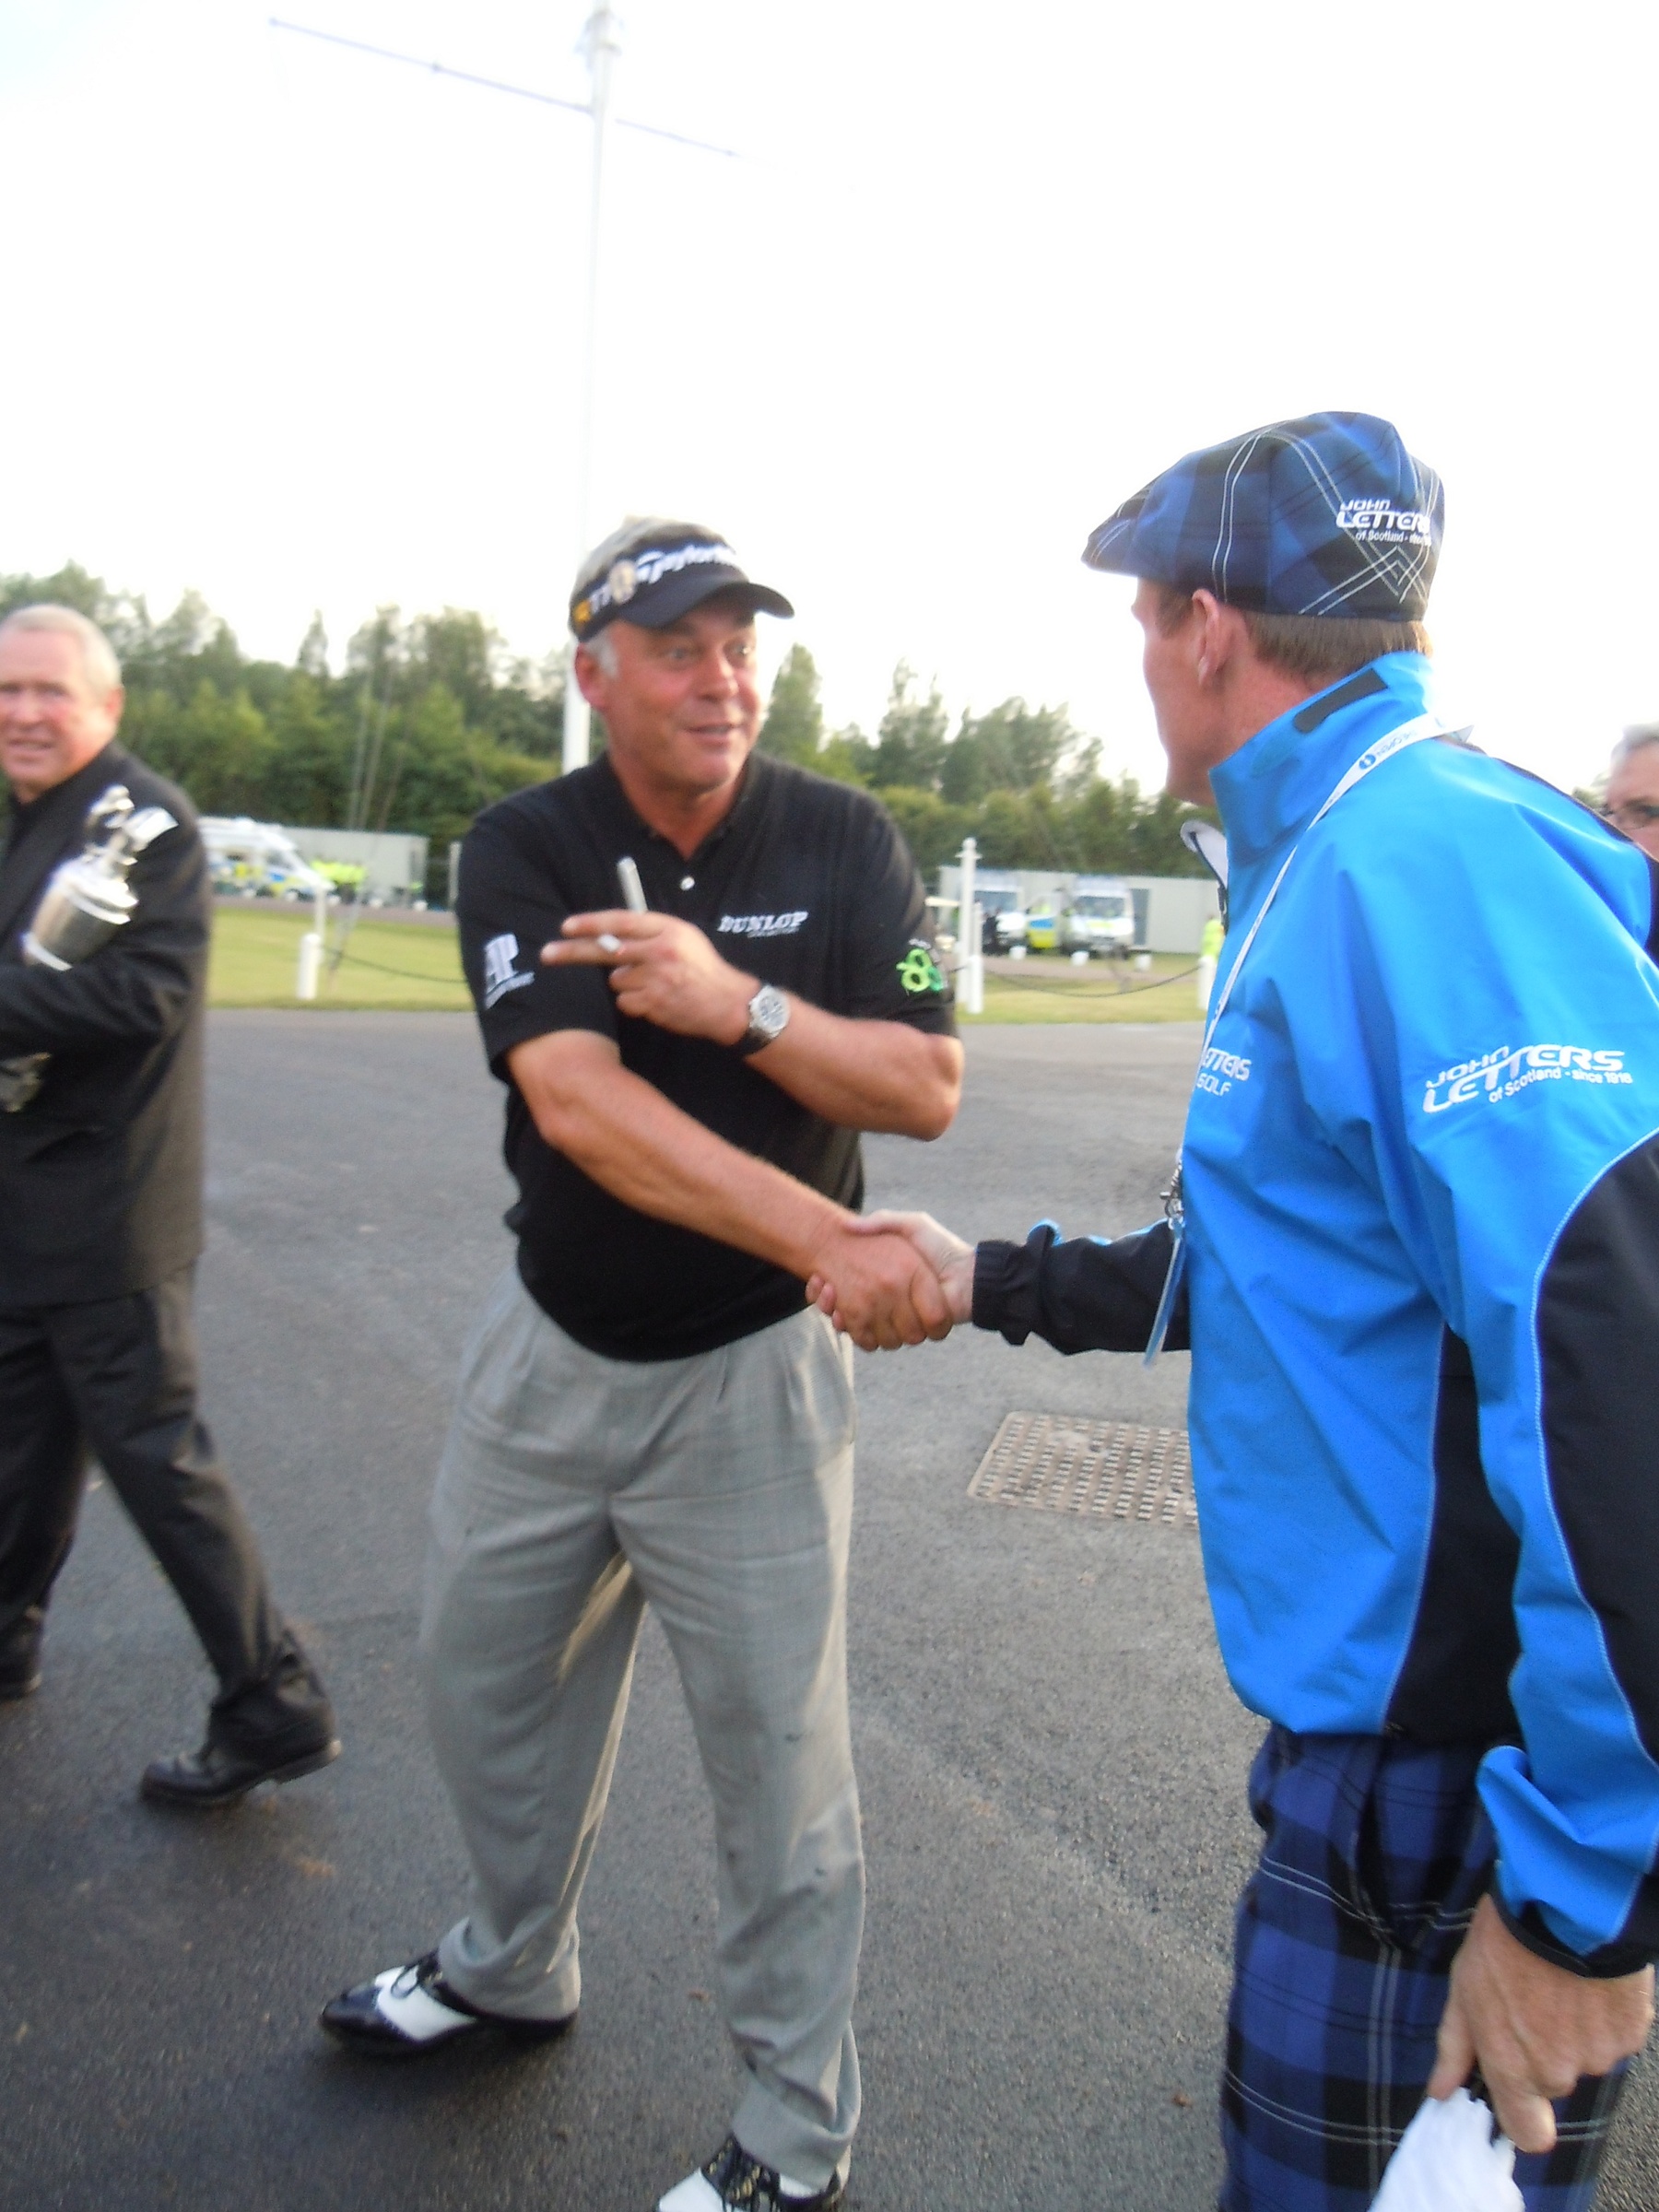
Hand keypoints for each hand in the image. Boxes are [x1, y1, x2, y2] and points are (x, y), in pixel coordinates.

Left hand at [544, 911, 754, 1042]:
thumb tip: (609, 932)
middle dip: (573, 952)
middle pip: (606, 950)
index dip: (591, 923)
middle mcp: (660, 951)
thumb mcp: (683, 937)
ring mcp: (656, 979)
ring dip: (626, 984)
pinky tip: (657, 1000)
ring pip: (616, 980)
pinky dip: (635, 1003)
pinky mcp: (653, 1003)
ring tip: (654, 985)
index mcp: (668, 929)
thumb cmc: (702, 968)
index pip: (622, 921)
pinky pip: (625, 1002)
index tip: (567, 926)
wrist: (727, 1003)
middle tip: (546, 954)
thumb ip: (650, 932)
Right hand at [807, 1210, 974, 1340]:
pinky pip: (865, 1337)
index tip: (818, 1276)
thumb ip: (884, 1222)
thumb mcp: (912, 1226)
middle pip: (840, 1305)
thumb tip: (847, 1225)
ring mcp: (889, 1317)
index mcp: (884, 1279)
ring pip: (848, 1322)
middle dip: (825, 1299)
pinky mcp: (897, 1332)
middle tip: (818, 1283)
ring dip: (832, 1310)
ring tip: (827, 1293)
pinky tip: (839, 1313)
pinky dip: (849, 1328)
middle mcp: (883, 1300)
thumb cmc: (942, 1249)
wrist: (969, 1277)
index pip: (844, 1284)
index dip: (826, 1284)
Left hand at [1427, 1894, 1654, 2152]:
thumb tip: (1440, 2091)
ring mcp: (1599, 2056)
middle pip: (1554, 2082)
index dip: (1524, 2117)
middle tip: (1533, 2003)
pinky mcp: (1630, 2034)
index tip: (1517, 2092)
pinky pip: (1614, 2036)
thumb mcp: (1463, 1989)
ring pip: (1585, 2056)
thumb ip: (1454, 2047)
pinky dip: (1603, 2016)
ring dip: (1575, 2031)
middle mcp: (1558, 2074)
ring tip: (1560, 1983)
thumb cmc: (1504, 1943)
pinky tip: (1587, 1981)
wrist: (1562, 1904)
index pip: (1528, 2134)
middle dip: (1544, 2052)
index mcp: (1514, 2069)